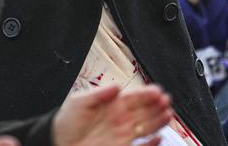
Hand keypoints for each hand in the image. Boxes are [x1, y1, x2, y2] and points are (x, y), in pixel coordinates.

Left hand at [52, 85, 172, 145]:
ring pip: (145, 127)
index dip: (146, 94)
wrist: (59, 142)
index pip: (134, 98)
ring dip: (158, 121)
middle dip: (156, 106)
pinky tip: (158, 138)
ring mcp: (122, 134)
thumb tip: (116, 86)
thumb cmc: (67, 121)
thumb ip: (98, 95)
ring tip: (168, 114)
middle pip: (144, 111)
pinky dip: (150, 144)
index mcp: (113, 105)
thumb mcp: (79, 102)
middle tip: (167, 101)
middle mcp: (121, 119)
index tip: (157, 91)